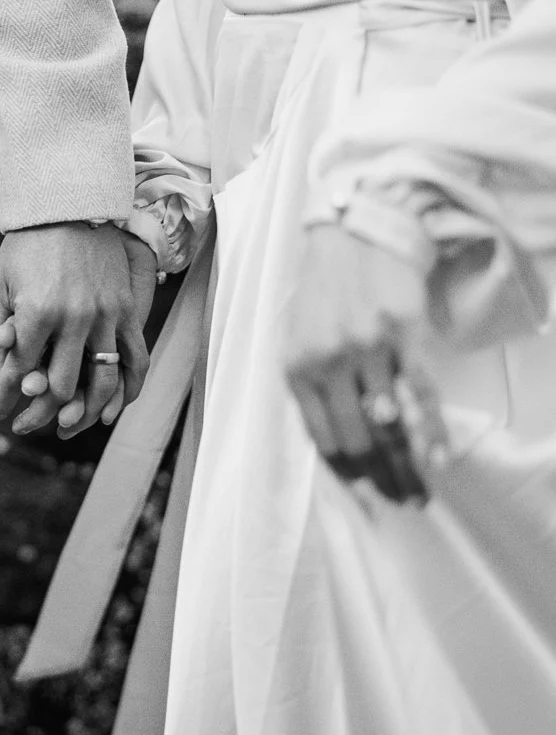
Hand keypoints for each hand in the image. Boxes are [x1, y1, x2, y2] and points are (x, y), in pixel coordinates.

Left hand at [0, 223, 149, 435]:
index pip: (20, 371)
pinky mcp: (129, 310)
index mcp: (38, 312)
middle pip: (61, 385)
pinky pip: (135, 360)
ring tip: (64, 426)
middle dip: (38, 412)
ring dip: (83, 411)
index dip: (4, 397)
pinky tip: (110, 410)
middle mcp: (75, 318)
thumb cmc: (27, 246)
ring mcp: (107, 315)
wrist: (72, 205)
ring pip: (102, 381)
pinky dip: (126, 391)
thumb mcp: (2, 287)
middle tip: (24, 425)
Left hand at [283, 225, 449, 504]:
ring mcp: (368, 347)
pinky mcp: (404, 333)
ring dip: (408, 463)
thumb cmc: (324, 292)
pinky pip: (421, 393)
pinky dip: (431, 430)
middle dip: (381, 477)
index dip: (347, 473)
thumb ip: (312, 389)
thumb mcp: (299, 340)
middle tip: (400, 500)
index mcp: (297, 368)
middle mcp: (329, 361)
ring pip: (391, 422)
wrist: (354, 234)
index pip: (322, 438)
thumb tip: (338, 445)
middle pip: (358, 437)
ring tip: (420, 489)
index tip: (366, 495)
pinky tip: (438, 458)